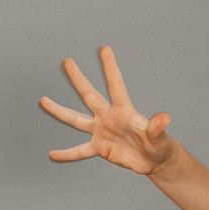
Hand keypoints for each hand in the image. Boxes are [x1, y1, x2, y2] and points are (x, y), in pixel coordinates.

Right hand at [42, 46, 177, 174]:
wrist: (153, 160)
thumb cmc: (158, 145)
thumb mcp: (159, 137)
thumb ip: (157, 127)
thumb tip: (165, 117)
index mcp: (124, 110)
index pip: (116, 85)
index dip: (110, 68)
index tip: (104, 49)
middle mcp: (108, 117)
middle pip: (89, 95)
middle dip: (78, 79)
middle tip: (67, 61)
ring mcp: (101, 131)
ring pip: (76, 120)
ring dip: (59, 111)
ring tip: (43, 100)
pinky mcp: (99, 148)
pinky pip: (79, 151)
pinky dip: (67, 154)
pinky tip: (52, 154)